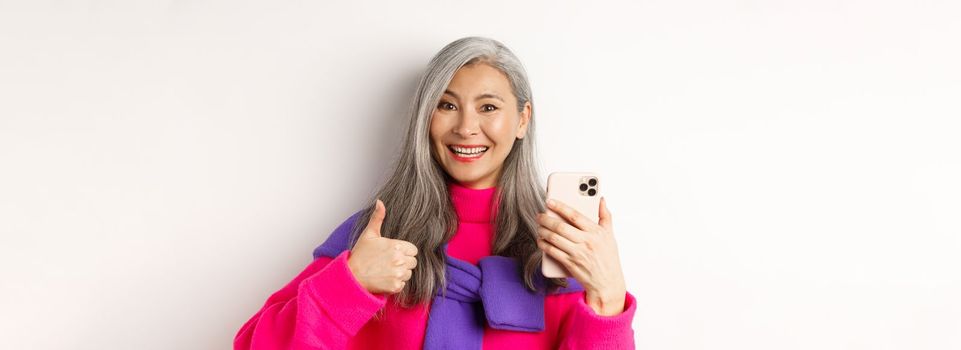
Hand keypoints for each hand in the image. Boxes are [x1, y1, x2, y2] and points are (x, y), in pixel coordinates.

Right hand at [347, 199, 418, 294]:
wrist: (351, 276)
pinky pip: (403, 284)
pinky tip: (385, 279)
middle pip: (413, 262)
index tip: (394, 253)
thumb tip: (380, 201)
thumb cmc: (360, 255)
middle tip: (389, 262)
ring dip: (401, 273)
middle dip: (404, 262)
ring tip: (386, 270)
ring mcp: (397, 274)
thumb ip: (377, 217)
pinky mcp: (395, 286)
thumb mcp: (369, 234)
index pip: (413, 250)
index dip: (405, 252)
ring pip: (409, 273)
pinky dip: (396, 284)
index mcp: (396, 246)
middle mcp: (399, 260)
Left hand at [536, 197, 626, 315]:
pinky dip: (544, 245)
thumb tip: (601, 200)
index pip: (575, 215)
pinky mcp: (570, 264)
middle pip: (561, 227)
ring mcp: (578, 253)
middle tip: (539, 215)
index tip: (550, 201)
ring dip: (543, 231)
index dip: (560, 207)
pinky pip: (553, 252)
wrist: (607, 283)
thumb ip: (605, 216)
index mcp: (596, 232)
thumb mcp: (610, 236)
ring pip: (555, 239)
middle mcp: (587, 242)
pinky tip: (540, 240)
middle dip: (546, 219)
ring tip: (539, 226)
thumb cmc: (608, 258)